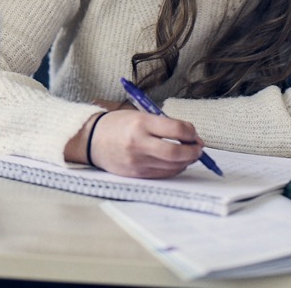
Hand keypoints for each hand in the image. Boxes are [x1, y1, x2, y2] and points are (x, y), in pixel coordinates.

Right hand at [86, 109, 204, 178]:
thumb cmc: (119, 124)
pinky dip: (174, 169)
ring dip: (186, 161)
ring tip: (188, 154)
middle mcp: (139, 144)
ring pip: (172, 167)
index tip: (194, 133)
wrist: (92, 140)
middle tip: (198, 148)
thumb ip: (165, 125)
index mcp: (141, 124)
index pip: (176, 129)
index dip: (191, 133)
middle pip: (176, 153)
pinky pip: (162, 175)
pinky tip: (175, 162)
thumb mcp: (140, 115)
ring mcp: (137, 162)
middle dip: (193, 152)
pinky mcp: (136, 174)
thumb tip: (192, 137)